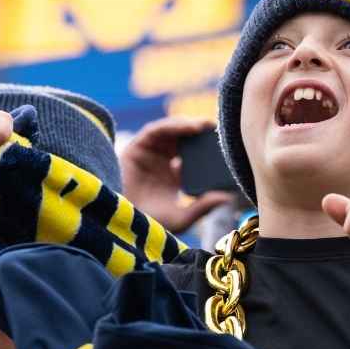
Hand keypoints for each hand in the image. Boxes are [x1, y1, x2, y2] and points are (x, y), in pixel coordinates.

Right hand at [119, 116, 234, 231]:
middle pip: (185, 139)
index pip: (195, 155)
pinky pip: (156, 130)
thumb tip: (228, 198)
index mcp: (174, 175)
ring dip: (188, 125)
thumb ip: (203, 207)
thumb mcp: (182, 217)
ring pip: (172, 131)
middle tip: (219, 129)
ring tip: (204, 126)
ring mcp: (149, 152)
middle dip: (200, 132)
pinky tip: (188, 127)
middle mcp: (162, 160)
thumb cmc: (149, 223)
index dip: (209, 148)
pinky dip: (172, 125)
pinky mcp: (137, 146)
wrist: (121, 223)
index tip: (227, 146)